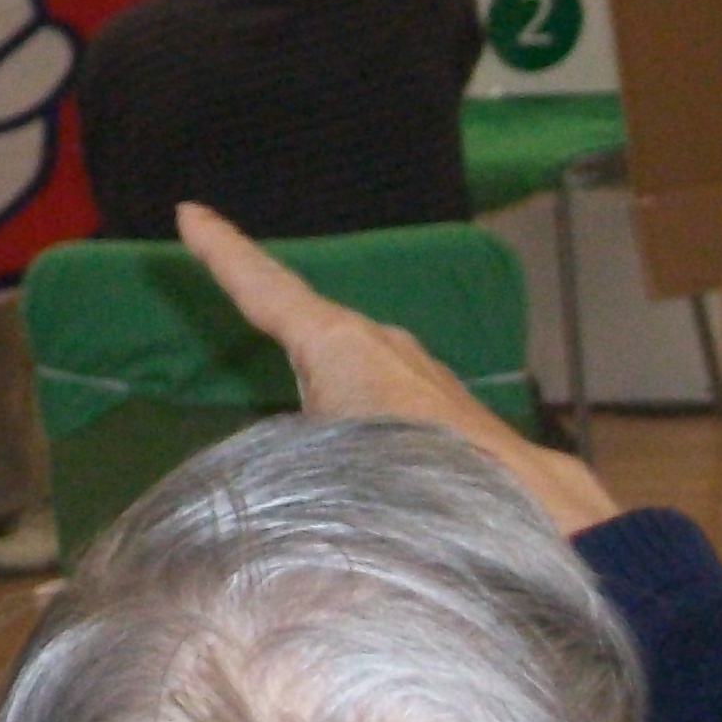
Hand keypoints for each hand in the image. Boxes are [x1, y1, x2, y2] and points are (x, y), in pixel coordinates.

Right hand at [177, 203, 617, 535]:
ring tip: (280, 411)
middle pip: (306, 321)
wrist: (531, 508)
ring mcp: (416, 376)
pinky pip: (374, 397)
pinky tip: (348, 454)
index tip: (190, 213)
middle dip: (267, 312)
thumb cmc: (419, 480)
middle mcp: (378, 346)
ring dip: (314, 381)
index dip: (223, 252)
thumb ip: (274, 471)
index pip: (265, 289)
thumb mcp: (321, 471)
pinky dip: (350, 412)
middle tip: (226, 290)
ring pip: (345, 367)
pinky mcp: (442, 411)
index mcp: (339, 345)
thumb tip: (245, 499)